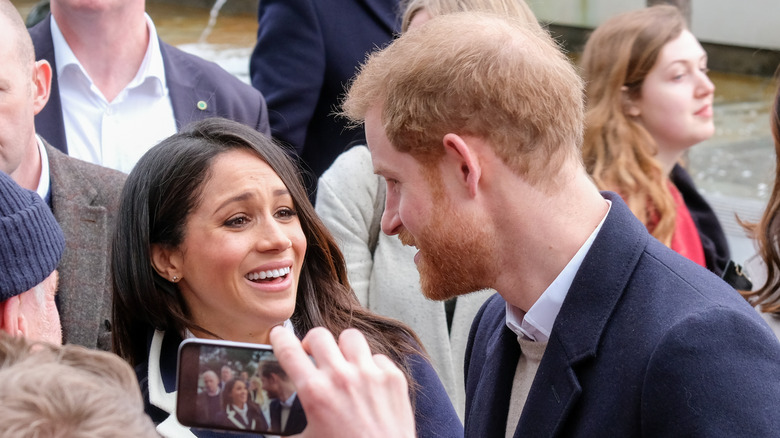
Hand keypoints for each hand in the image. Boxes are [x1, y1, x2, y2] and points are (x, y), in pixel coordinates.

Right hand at [270, 326, 415, 437]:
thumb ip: (288, 426)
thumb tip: (277, 423)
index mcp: (315, 392)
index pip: (288, 350)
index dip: (280, 338)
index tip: (279, 335)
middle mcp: (342, 377)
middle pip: (318, 335)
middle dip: (311, 343)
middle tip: (312, 355)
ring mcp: (370, 374)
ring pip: (350, 337)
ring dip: (342, 348)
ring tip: (342, 363)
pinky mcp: (393, 378)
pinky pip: (377, 357)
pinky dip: (371, 366)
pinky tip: (368, 382)